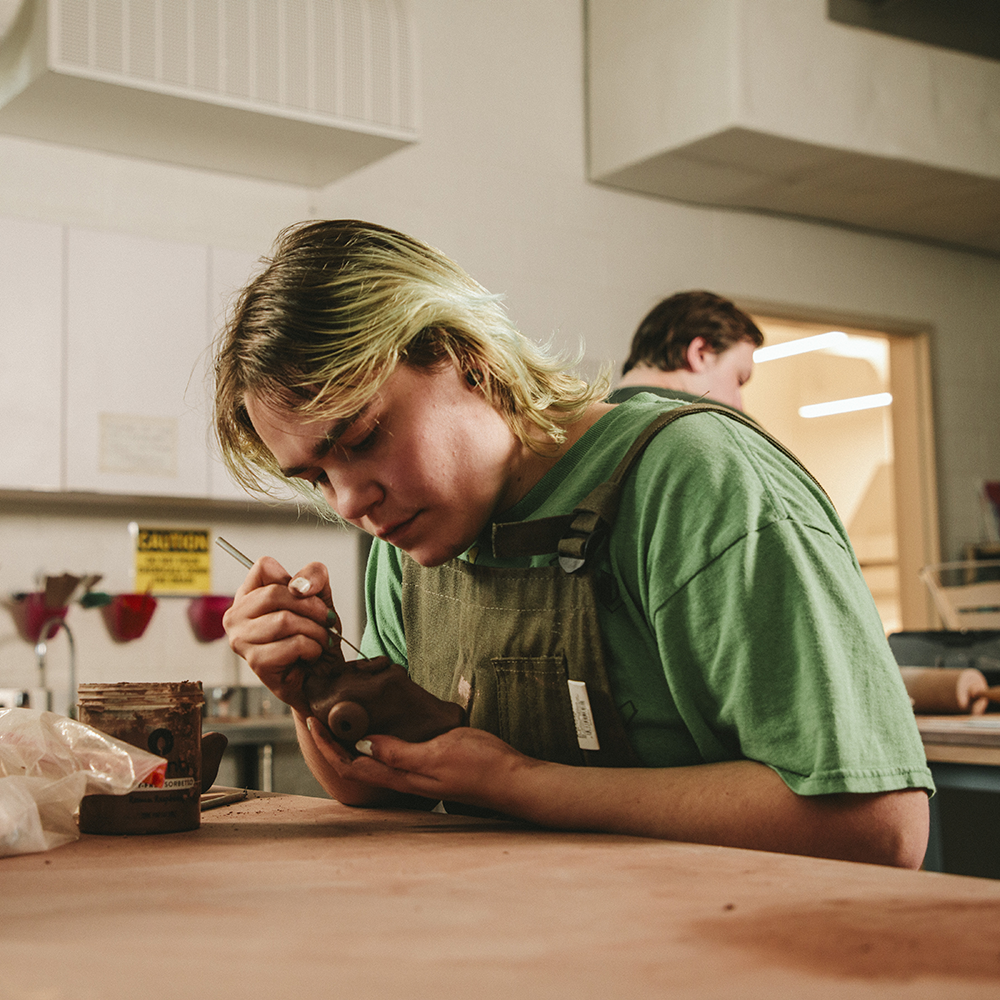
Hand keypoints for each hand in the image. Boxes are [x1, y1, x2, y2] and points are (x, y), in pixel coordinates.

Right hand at [222, 556, 343, 714]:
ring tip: (319, 641)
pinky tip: (310, 655)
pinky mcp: (256, 662)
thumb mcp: (320, 597)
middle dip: (312, 608)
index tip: (309, 597)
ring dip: (315, 632)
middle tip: (325, 622)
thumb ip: (314, 576)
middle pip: (276, 593)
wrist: (323, 678)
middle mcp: (236, 616)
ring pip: (286, 621)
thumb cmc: (315, 636)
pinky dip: (313, 649)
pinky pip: (293, 645)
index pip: (263, 566)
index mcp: (247, 595)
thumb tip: (299, 586)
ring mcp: (241, 641)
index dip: (295, 580)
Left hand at [304, 720, 533, 810]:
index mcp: (402, 776)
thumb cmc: (480, 766)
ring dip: (351, 737)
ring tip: (340, 713)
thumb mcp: (439, 754)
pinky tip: (381, 718)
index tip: (312, 722)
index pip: (351, 765)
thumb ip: (402, 752)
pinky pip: (393, 749)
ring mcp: (416, 769)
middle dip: (332, 741)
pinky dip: (377, 733)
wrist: (513, 778)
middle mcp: (404, 776)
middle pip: (355, 761)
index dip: (327, 747)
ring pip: (372, 755)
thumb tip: (365, 744)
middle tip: (318, 712)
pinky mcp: (429, 759)